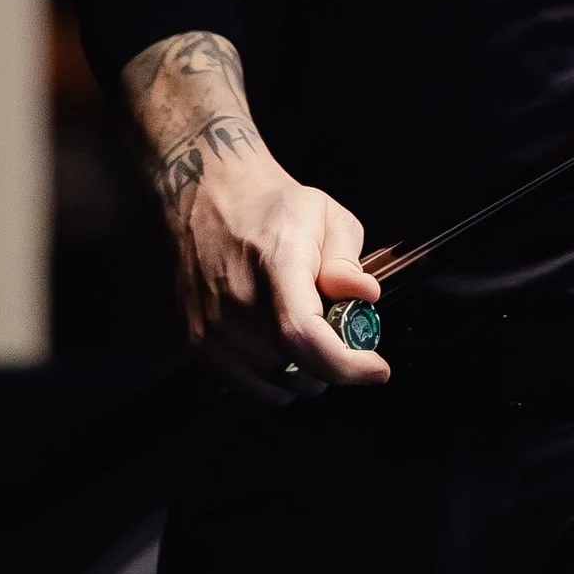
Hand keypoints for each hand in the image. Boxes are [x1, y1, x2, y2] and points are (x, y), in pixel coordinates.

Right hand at [120, 28, 389, 406]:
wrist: (205, 187)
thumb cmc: (276, 198)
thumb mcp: (327, 215)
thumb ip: (346, 260)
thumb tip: (364, 298)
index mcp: (272, 263)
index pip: (308, 338)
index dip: (350, 365)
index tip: (378, 368)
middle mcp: (235, 300)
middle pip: (298, 370)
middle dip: (335, 360)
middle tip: (349, 331)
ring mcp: (209, 326)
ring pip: (274, 384)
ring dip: (304, 372)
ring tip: (312, 326)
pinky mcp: (194, 344)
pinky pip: (246, 387)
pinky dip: (273, 378)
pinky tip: (283, 342)